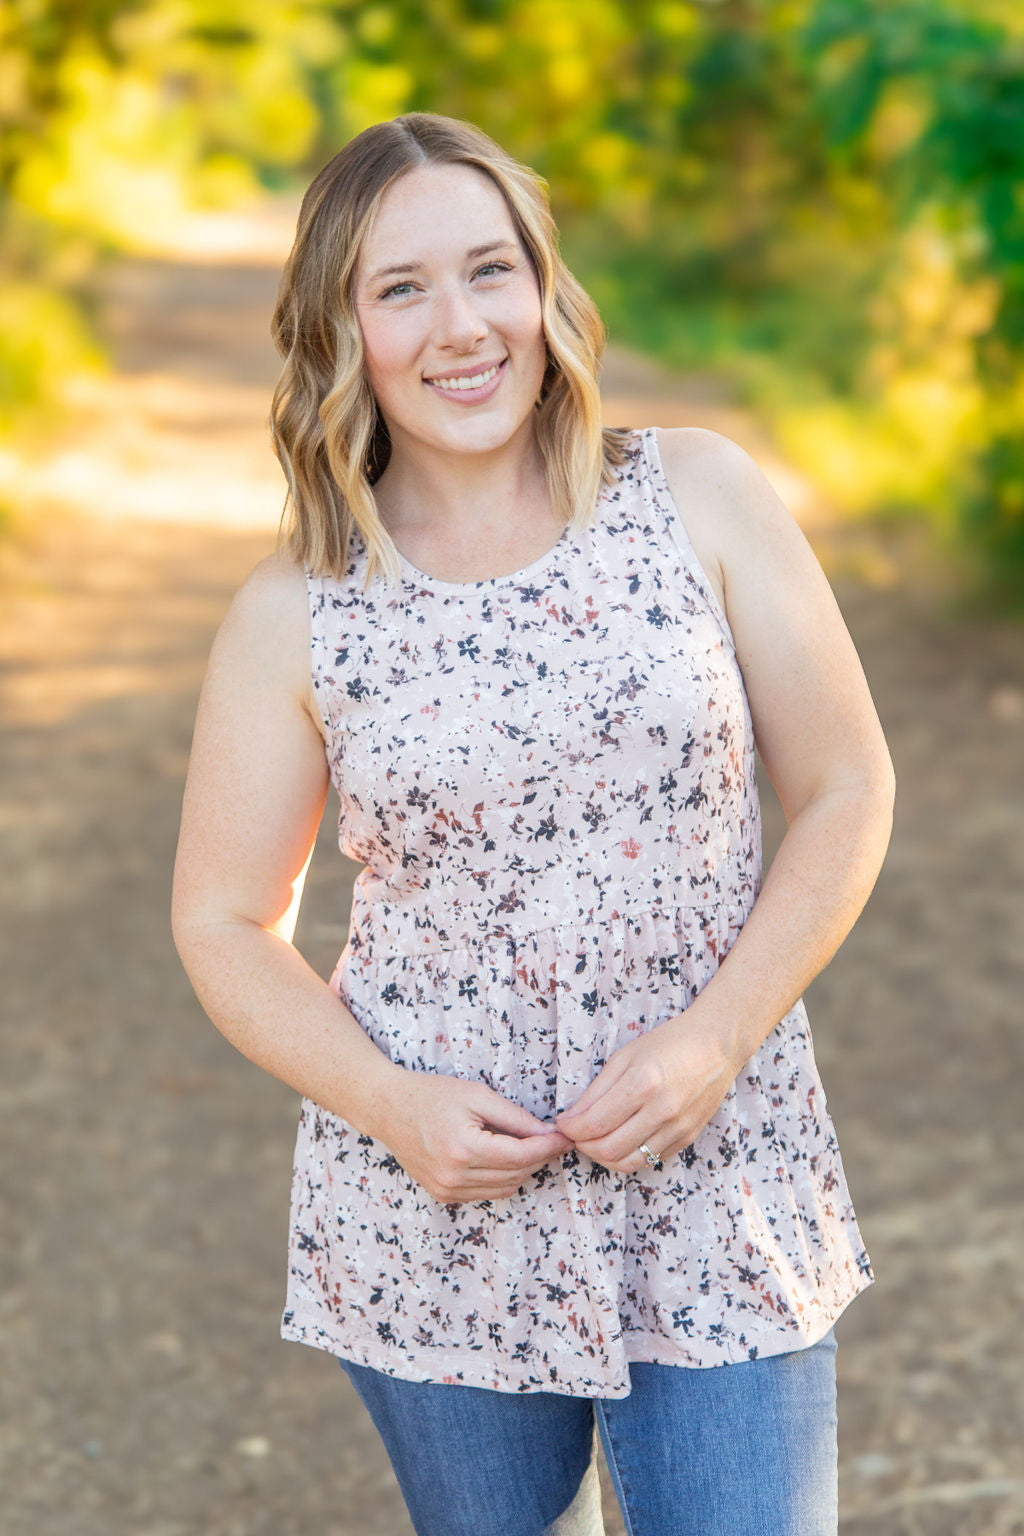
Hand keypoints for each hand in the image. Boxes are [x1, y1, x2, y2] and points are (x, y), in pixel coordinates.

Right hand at [382, 1069, 573, 1203]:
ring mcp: (447, 1189)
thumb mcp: (477, 1095)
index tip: (565, 1137)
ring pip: (505, 1189)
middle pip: (516, 1174)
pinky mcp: (443, 1195)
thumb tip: (547, 1133)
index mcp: (464, 1148)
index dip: (548, 1147)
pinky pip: (486, 1193)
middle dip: (540, 1157)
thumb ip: (514, 1117)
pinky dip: (501, 1178)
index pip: (521, 1156)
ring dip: (522, 1170)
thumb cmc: (432, 1094)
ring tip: (528, 1146)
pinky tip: (501, 1157)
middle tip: (553, 1139)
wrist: (388, 1108)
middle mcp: (455, 1176)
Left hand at [554, 1012, 736, 1173]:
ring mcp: (678, 1128)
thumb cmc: (667, 1044)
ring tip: (595, 1141)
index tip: (563, 1124)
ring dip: (603, 1157)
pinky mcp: (688, 1138)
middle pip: (608, 1149)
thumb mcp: (625, 1057)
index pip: (595, 1123)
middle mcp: (662, 1110)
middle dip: (583, 1146)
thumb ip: (596, 1091)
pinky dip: (629, 1156)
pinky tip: (621, 1139)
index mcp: (643, 1083)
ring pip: (629, 1162)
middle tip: (576, 1134)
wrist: (716, 1046)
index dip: (571, 1129)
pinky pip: (650, 1160)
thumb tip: (572, 1119)